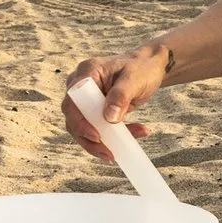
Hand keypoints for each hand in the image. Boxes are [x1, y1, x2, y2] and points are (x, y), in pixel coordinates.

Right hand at [61, 43, 171, 159]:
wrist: (149, 67)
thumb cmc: (141, 68)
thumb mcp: (135, 79)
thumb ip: (121, 95)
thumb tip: (109, 117)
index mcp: (87, 72)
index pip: (72, 101)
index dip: (80, 122)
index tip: (97, 136)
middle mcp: (81, 86)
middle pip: (74, 119)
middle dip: (90, 140)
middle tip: (109, 155)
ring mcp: (86, 99)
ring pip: (83, 128)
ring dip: (102, 143)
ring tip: (121, 150)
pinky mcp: (94, 111)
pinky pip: (97, 129)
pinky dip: (113, 137)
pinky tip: (136, 133)